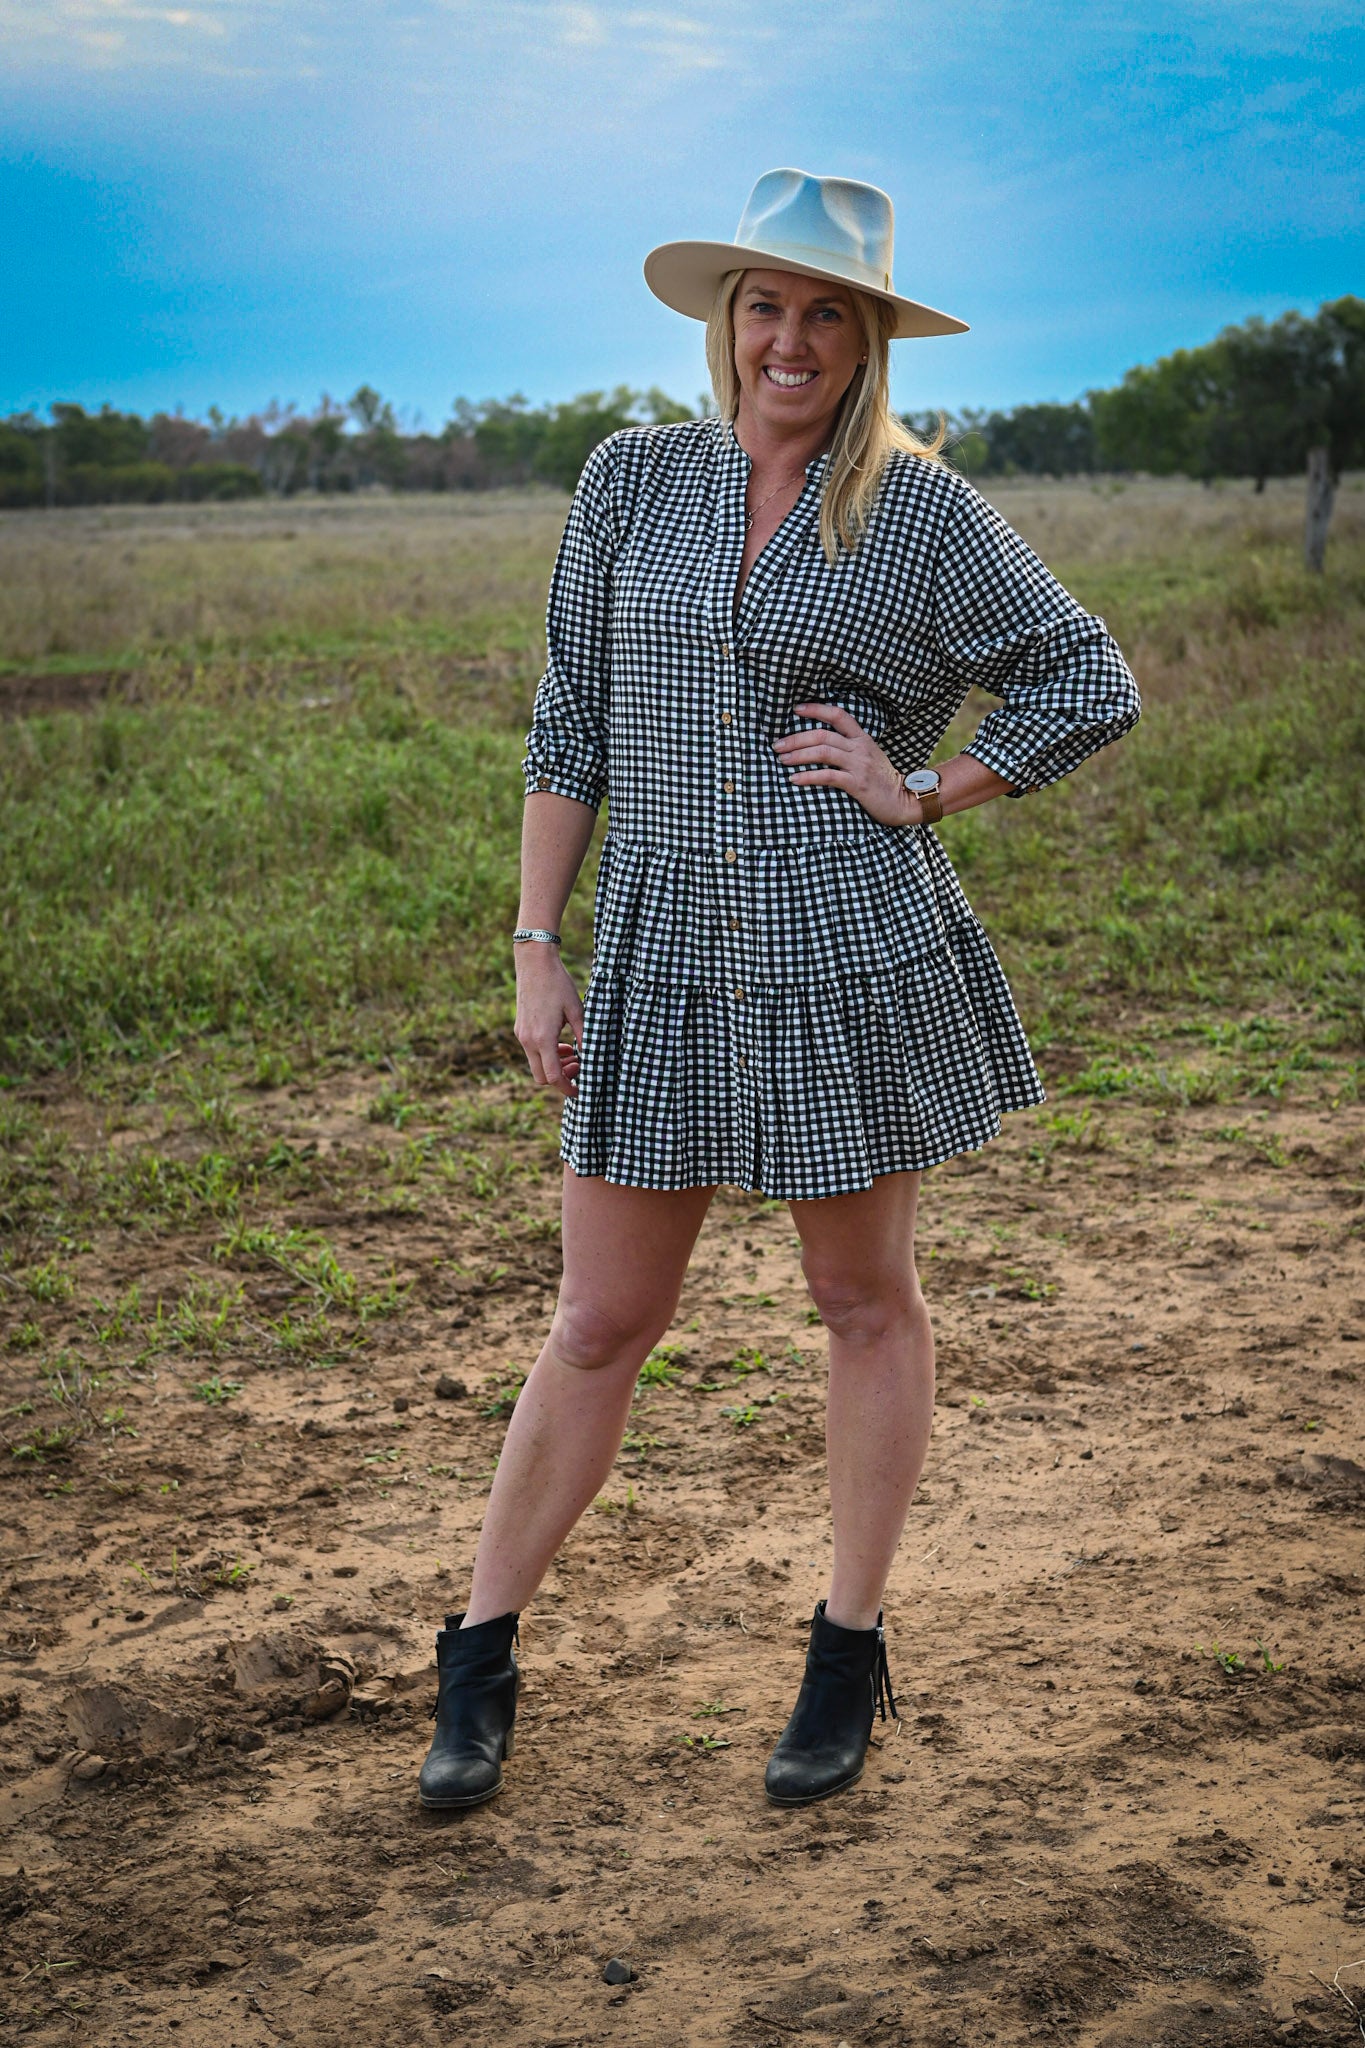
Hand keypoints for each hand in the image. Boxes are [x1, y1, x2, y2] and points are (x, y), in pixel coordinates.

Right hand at [514, 947, 583, 1097]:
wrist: (534, 963)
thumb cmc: (558, 985)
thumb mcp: (578, 1011)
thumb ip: (585, 1037)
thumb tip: (594, 1059)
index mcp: (543, 1038)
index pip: (553, 1077)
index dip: (567, 1088)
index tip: (580, 1090)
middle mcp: (528, 1040)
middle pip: (541, 1077)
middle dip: (560, 1078)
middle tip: (579, 1067)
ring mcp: (521, 1035)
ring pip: (536, 1064)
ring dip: (554, 1064)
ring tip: (573, 1052)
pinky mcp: (520, 1028)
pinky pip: (532, 1051)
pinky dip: (547, 1053)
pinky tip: (561, 1041)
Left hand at [774, 703, 917, 826]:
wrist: (903, 800)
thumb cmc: (882, 780)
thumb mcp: (869, 756)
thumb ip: (850, 747)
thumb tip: (821, 743)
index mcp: (862, 738)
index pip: (837, 715)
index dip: (815, 709)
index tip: (795, 710)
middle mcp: (859, 748)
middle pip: (823, 734)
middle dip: (796, 738)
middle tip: (778, 745)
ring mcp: (859, 765)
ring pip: (823, 752)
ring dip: (798, 755)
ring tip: (782, 760)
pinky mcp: (857, 784)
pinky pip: (828, 776)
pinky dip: (808, 776)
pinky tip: (794, 779)